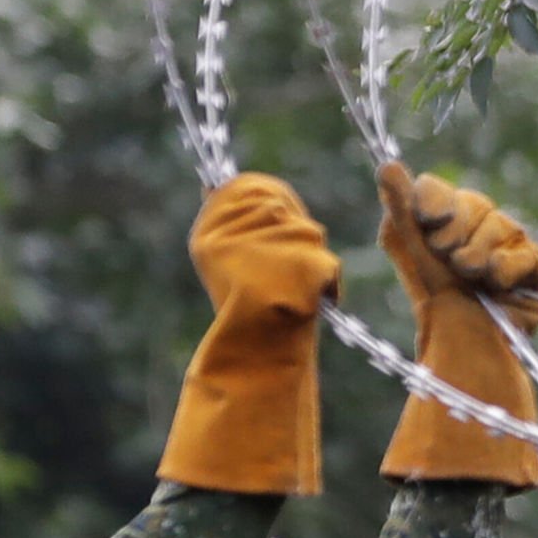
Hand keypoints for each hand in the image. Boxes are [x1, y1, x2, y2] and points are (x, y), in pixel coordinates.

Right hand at [162, 174, 338, 496]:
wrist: (259, 355)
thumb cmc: (248, 309)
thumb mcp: (227, 260)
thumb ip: (231, 221)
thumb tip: (215, 182)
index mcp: (207, 234)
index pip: (248, 186)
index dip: (273, 205)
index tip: (274, 238)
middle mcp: (227, 237)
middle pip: (283, 207)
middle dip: (294, 235)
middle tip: (282, 272)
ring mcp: (261, 249)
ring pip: (311, 233)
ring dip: (312, 262)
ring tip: (289, 292)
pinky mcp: (296, 265)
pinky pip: (330, 264)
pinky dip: (329, 285)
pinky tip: (308, 305)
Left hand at [375, 162, 537, 486]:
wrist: (463, 342)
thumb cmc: (434, 299)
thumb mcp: (409, 249)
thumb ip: (400, 207)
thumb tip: (388, 164)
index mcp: (444, 216)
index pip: (440, 189)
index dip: (435, 201)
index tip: (429, 221)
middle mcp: (480, 224)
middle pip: (475, 203)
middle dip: (457, 233)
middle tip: (450, 259)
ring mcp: (512, 243)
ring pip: (503, 226)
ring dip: (480, 253)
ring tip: (472, 277)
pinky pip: (529, 252)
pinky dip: (509, 268)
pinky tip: (497, 284)